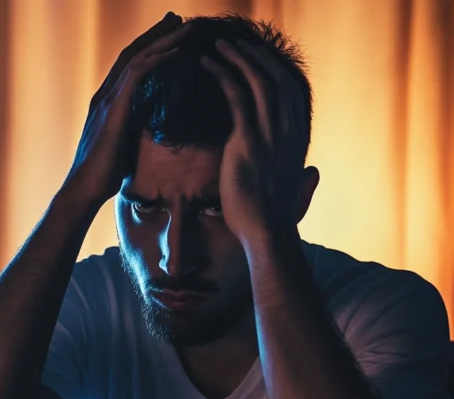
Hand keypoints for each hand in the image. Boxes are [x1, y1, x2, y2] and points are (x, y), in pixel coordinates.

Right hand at [63, 12, 189, 204]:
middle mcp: (104, 95)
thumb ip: (132, 127)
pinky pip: (137, 75)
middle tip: (178, 18)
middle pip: (132, 54)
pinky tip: (175, 51)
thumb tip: (148, 122)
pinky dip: (157, 59)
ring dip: (162, 40)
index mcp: (106, 102)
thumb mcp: (122, 144)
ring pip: (137, 58)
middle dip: (156, 34)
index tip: (170, 36)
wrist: (84, 189)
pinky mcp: (114, 109)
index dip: (149, 48)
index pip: (129, 66)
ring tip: (184, 26)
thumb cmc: (103, 174)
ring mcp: (107, 100)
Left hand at [200, 39, 309, 245]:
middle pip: (275, 78)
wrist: (267, 233)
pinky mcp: (247, 141)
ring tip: (217, 47)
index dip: (272, 70)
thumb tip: (311, 173)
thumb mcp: (295, 192)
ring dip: (237, 58)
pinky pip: (236, 96)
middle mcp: (288, 130)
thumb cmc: (276, 219)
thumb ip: (304, 179)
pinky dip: (223, 74)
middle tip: (233, 44)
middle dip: (254, 56)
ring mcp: (270, 133)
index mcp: (297, 138)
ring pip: (257, 80)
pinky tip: (208, 64)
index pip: (290, 91)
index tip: (255, 59)